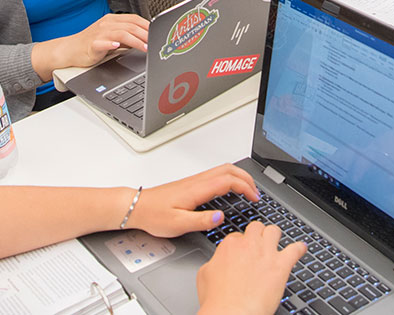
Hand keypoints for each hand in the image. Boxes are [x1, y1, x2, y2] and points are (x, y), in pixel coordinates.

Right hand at [46, 13, 149, 73]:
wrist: (70, 49)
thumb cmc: (91, 43)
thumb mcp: (112, 38)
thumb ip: (127, 36)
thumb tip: (145, 39)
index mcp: (112, 20)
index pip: (134, 19)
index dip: (147, 26)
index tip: (158, 33)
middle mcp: (107, 23)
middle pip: (130, 26)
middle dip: (145, 34)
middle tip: (155, 43)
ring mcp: (99, 32)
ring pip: (121, 33)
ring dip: (135, 40)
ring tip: (145, 47)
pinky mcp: (91, 44)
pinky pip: (102, 42)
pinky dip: (110, 44)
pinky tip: (116, 46)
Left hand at [129, 164, 259, 236]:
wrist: (137, 207)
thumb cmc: (154, 214)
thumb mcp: (178, 224)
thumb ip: (201, 221)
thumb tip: (221, 217)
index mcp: (197, 189)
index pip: (228, 181)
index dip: (246, 188)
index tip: (255, 198)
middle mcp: (197, 181)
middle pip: (229, 169)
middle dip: (247, 179)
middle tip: (256, 193)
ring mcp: (194, 181)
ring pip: (223, 170)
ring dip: (239, 177)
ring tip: (248, 190)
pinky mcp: (191, 184)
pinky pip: (216, 175)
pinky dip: (230, 179)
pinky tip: (230, 190)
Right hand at [195, 222, 305, 314]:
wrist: (231, 314)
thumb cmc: (217, 301)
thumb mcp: (204, 276)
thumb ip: (214, 262)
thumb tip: (218, 261)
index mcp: (229, 246)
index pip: (237, 236)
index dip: (241, 245)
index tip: (243, 252)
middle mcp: (249, 245)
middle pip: (256, 227)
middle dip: (258, 235)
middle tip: (259, 245)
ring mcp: (266, 253)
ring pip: (274, 230)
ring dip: (275, 237)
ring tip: (277, 244)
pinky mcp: (281, 265)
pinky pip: (295, 250)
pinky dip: (300, 248)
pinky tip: (301, 249)